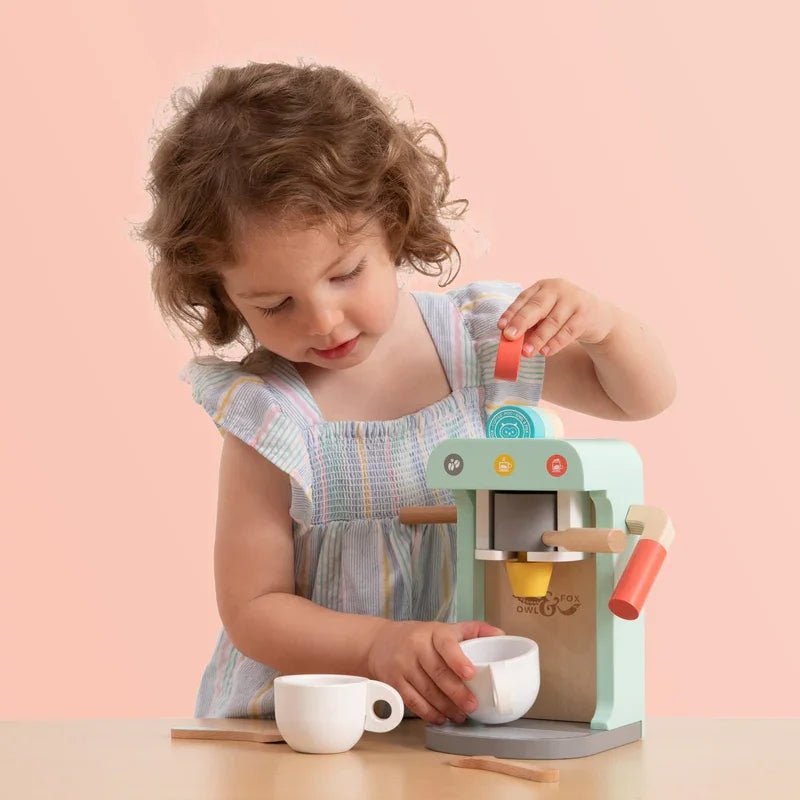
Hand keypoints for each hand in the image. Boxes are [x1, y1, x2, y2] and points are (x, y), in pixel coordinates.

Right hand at [366, 620, 503, 724]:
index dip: (458, 659)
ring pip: (426, 690)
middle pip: (437, 673)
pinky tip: (440, 718)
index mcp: (433, 633)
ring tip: (460, 716)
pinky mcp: (394, 682)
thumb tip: (501, 635)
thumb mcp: (444, 628)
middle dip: (456, 692)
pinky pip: (412, 701)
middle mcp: (416, 647)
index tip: (471, 673)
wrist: (379, 642)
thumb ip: (473, 630)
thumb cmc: (420, 637)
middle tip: (472, 706)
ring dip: (445, 707)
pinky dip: (428, 712)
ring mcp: (403, 665)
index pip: (445, 645)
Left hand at [498, 278, 615, 356]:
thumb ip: (530, 323)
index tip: (501, 327)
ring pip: (552, 321)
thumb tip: (510, 338)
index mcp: (544, 287)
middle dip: (521, 322)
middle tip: (509, 337)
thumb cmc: (563, 315)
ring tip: (526, 352)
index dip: (511, 313)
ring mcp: (574, 300)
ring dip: (538, 338)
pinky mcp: (585, 315)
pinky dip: (555, 343)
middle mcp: (558, 289)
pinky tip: (545, 352)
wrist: (598, 316)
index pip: (524, 298)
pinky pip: (568, 331)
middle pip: (537, 306)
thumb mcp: (546, 314)